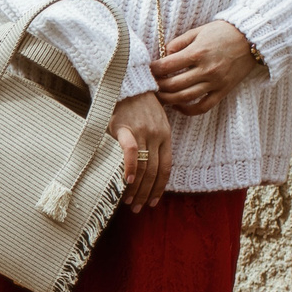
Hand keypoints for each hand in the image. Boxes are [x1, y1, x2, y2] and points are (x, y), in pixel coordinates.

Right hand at [109, 91, 172, 211]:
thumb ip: (155, 142)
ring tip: (129, 201)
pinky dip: (130, 168)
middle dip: (146, 193)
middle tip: (138, 208)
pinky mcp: (126, 129)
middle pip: (154, 172)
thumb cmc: (140, 105)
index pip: (166, 168)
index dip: (160, 188)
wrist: (128, 84)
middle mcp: (157, 136)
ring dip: (136, 188)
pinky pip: (130, 152)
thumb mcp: (155, 122)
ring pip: (143, 166)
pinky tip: (126, 181)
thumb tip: (147, 167)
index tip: (153, 202)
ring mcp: (142, 132)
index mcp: (166, 136)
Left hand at [150, 21, 259, 116]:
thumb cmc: (223, 32)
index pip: (167, 66)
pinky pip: (203, 107)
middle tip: (150, 85)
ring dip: (169, 100)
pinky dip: (188, 110)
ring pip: (186, 98)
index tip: (148, 70)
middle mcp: (206, 70)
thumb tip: (163, 55)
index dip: (154, 69)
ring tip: (160, 97)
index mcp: (198, 53)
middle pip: (174, 85)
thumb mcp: (198, 32)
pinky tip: (178, 105)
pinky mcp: (223, 91)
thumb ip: (178, 43)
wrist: (251, 38)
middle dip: (158, 87)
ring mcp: (215, 82)